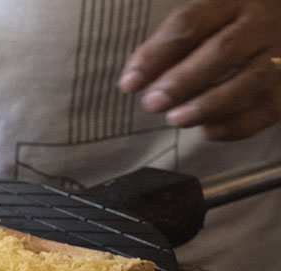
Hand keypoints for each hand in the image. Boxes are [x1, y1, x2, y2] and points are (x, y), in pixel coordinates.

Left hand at [118, 0, 280, 140]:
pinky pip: (268, 108)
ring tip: (177, 119)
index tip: (129, 83)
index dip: (155, 56)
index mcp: (233, 0)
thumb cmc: (235, 26)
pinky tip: (209, 131)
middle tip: (153, 103)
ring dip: (208, 105)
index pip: (188, 25)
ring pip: (249, 81)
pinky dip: (237, 125)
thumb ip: (174, 44)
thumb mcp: (208, 18)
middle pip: (222, 51)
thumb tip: (135, 78)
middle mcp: (261, 23)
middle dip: (183, 81)